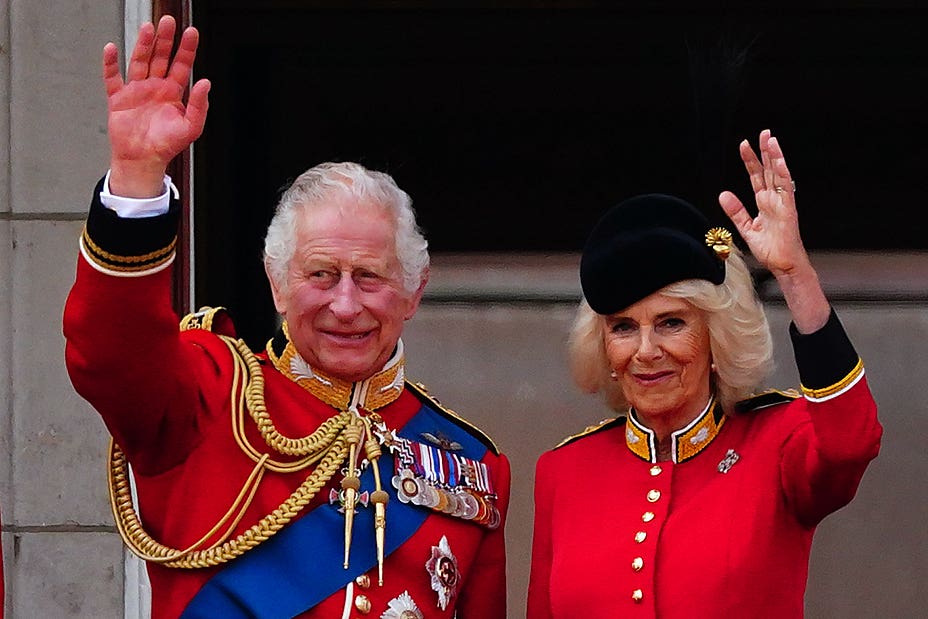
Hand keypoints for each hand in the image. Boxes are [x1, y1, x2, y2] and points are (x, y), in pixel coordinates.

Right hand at [103, 15, 209, 196]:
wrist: (143, 160)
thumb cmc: (167, 146)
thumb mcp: (191, 128)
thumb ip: (199, 105)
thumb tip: (205, 82)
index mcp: (173, 92)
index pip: (182, 65)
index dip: (186, 49)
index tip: (191, 31)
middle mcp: (155, 87)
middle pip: (160, 57)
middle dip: (165, 39)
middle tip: (168, 21)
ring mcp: (136, 91)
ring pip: (139, 61)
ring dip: (143, 45)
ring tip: (148, 28)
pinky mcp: (118, 99)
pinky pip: (112, 77)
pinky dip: (110, 64)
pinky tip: (111, 48)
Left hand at [718, 129, 806, 276]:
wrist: (783, 264)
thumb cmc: (771, 248)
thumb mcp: (746, 228)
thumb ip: (736, 211)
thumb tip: (723, 195)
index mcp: (764, 202)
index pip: (756, 176)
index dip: (750, 160)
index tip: (744, 145)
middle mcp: (774, 199)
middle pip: (769, 170)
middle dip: (765, 152)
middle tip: (762, 133)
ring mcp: (782, 203)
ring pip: (779, 175)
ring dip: (775, 157)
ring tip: (770, 140)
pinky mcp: (789, 210)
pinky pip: (786, 189)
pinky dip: (782, 174)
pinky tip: (779, 161)